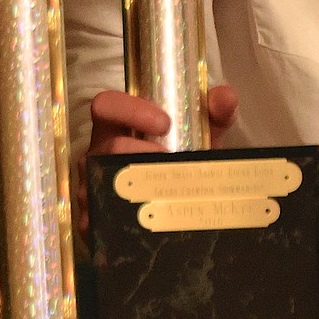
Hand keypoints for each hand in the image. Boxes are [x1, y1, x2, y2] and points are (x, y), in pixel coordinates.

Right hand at [73, 84, 240, 233]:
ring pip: (103, 179)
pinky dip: (128, 214)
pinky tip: (151, 214)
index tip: (165, 123)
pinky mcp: (93, 221)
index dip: (130, 109)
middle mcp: (99, 152)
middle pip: (107, 145)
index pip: (106, 104)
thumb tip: (224, 97)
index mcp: (119, 126)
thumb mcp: (205, 135)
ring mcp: (93, 186)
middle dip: (138, 149)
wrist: (186, 207)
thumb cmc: (186, 161)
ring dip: (138, 181)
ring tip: (167, 187)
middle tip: (168, 157)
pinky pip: (100, 217)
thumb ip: (218, 112)